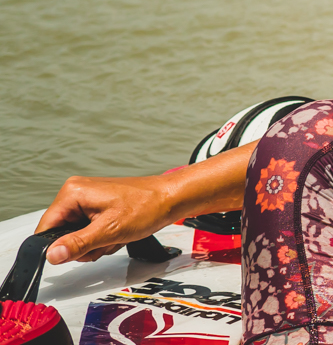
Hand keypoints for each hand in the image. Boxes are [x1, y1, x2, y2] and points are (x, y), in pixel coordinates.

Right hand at [36, 174, 180, 264]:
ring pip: (76, 236)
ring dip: (95, 243)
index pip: (45, 228)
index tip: (75, 254)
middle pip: (61, 234)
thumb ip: (78, 244)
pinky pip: (89, 230)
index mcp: (73, 193)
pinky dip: (102, 238)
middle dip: (83, 245)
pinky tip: (118, 233)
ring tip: (115, 236)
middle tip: (105, 242)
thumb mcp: (109, 231)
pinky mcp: (97, 206)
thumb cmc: (147, 207)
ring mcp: (87, 199)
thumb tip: (52, 255)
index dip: (58, 247)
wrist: (172, 198)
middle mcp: (76, 193)